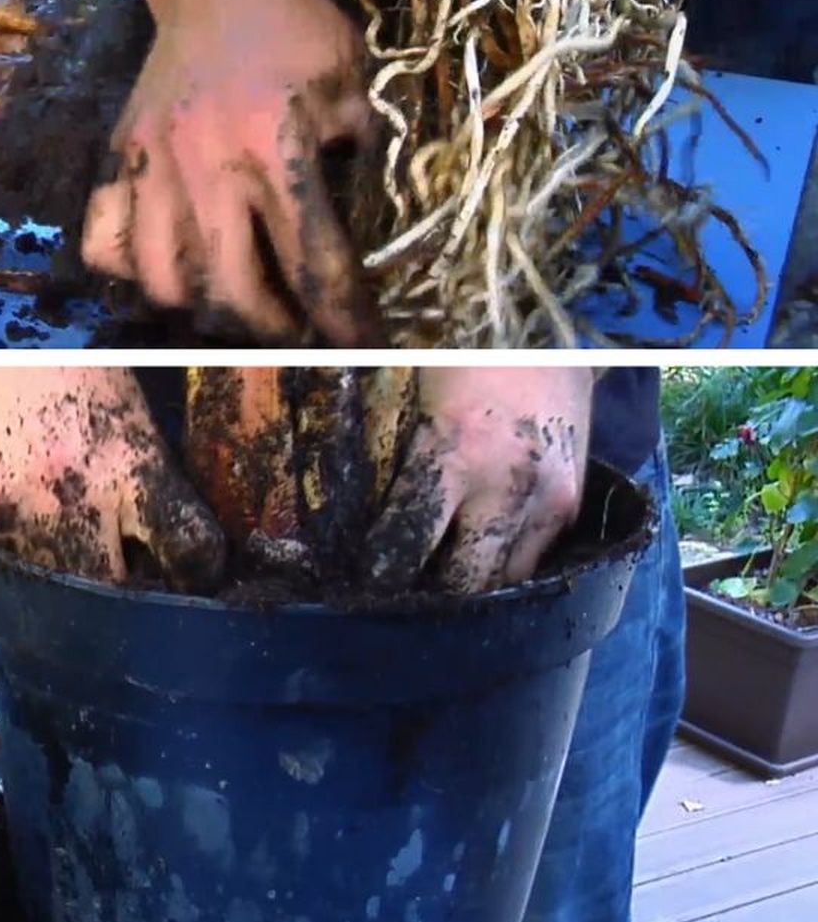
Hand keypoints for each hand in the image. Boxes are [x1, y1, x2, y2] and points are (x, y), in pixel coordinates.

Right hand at [0, 366, 224, 588]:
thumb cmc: (44, 325)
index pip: (189, 548)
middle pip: (115, 594)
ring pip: (50, 583)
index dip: (201, 564)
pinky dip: (12, 538)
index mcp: (126, 457)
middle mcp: (70, 498)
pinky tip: (16, 499)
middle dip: (128, 587)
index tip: (199, 564)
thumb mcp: (114, 374)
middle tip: (133, 568)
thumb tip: (161, 491)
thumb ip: (138, 441)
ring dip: (66, 566)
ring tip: (70, 532)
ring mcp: (8, 512)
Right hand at [83, 0, 377, 343]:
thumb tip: (368, 230)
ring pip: (162, 277)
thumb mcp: (354, 84)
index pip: (313, 257)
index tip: (359, 345)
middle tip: (296, 327)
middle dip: (271, 326)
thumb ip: (361, 155)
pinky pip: (106, 240)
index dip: (341, 315)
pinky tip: (171, 269)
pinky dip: (133, 272)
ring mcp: (154, 160)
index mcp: (277, 142)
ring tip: (235, 300)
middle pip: (231, 288)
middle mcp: (208, 161)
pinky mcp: (121, 153)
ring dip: (203, 307)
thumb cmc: (298, 29)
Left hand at [366, 367, 593, 592]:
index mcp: (457, 449)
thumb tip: (349, 491)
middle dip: (429, 594)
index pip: (408, 539)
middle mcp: (507, 486)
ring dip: (473, 587)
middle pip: (462, 582)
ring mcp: (548, 500)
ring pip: (506, 583)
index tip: (363, 582)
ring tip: (442, 580)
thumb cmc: (471, 346)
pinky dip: (507, 564)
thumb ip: (395, 442)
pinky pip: (536, 561)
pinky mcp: (571, 504)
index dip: (381, 571)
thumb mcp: (421, 386)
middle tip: (402, 592)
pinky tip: (482, 554)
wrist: (555, 327)